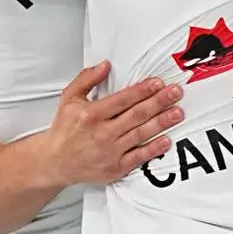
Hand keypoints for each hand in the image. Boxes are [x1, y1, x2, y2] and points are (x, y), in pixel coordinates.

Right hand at [43, 61, 182, 184]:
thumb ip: (87, 79)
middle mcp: (102, 133)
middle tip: (176, 93)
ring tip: (177, 112)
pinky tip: (166, 140)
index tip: (158, 83)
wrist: (54, 161)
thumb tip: (105, 65)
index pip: (123, 99)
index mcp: (91, 114)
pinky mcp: (115, 168)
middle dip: (159, 102)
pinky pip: (138, 157)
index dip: (143, 90)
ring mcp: (109, 152)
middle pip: (137, 115)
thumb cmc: (64, 129)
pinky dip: (153, 149)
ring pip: (141, 134)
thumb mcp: (69, 98)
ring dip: (162, 122)